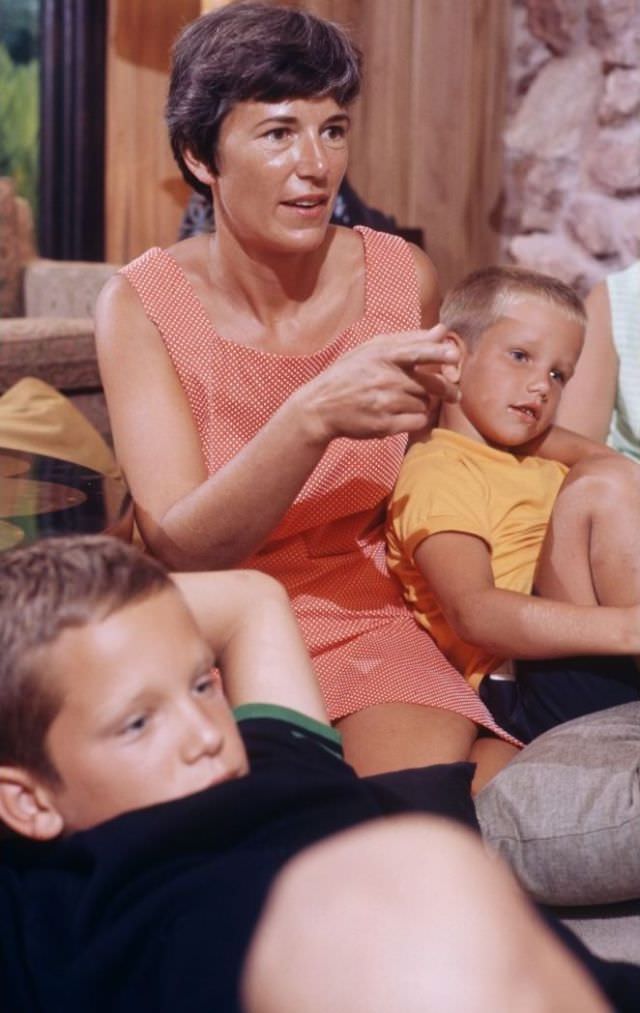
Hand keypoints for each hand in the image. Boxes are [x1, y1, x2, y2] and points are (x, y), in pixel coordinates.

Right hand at [298, 325, 459, 443]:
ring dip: (423, 404)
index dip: (438, 353)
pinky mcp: (384, 425)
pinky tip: (405, 415)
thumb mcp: (372, 350)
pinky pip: (417, 422)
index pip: (416, 352)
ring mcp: (384, 403)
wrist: (320, 407)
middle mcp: (384, 378)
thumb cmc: (349, 374)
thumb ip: (409, 340)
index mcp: (382, 355)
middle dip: (445, 389)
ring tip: (407, 401)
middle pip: (430, 384)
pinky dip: (417, 419)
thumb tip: (442, 331)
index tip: (455, 356)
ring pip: (425, 404)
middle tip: (454, 394)